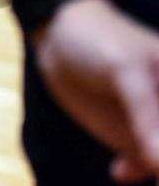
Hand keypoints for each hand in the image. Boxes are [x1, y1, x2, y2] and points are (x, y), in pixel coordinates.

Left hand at [33, 0, 158, 181]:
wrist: (61, 38)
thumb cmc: (100, 41)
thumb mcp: (125, 70)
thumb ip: (146, 114)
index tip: (157, 159)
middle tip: (151, 169)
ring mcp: (157, 123)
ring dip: (155, 171)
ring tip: (133, 168)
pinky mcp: (137, 136)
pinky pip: (146, 163)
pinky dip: (138, 170)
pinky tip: (120, 171)